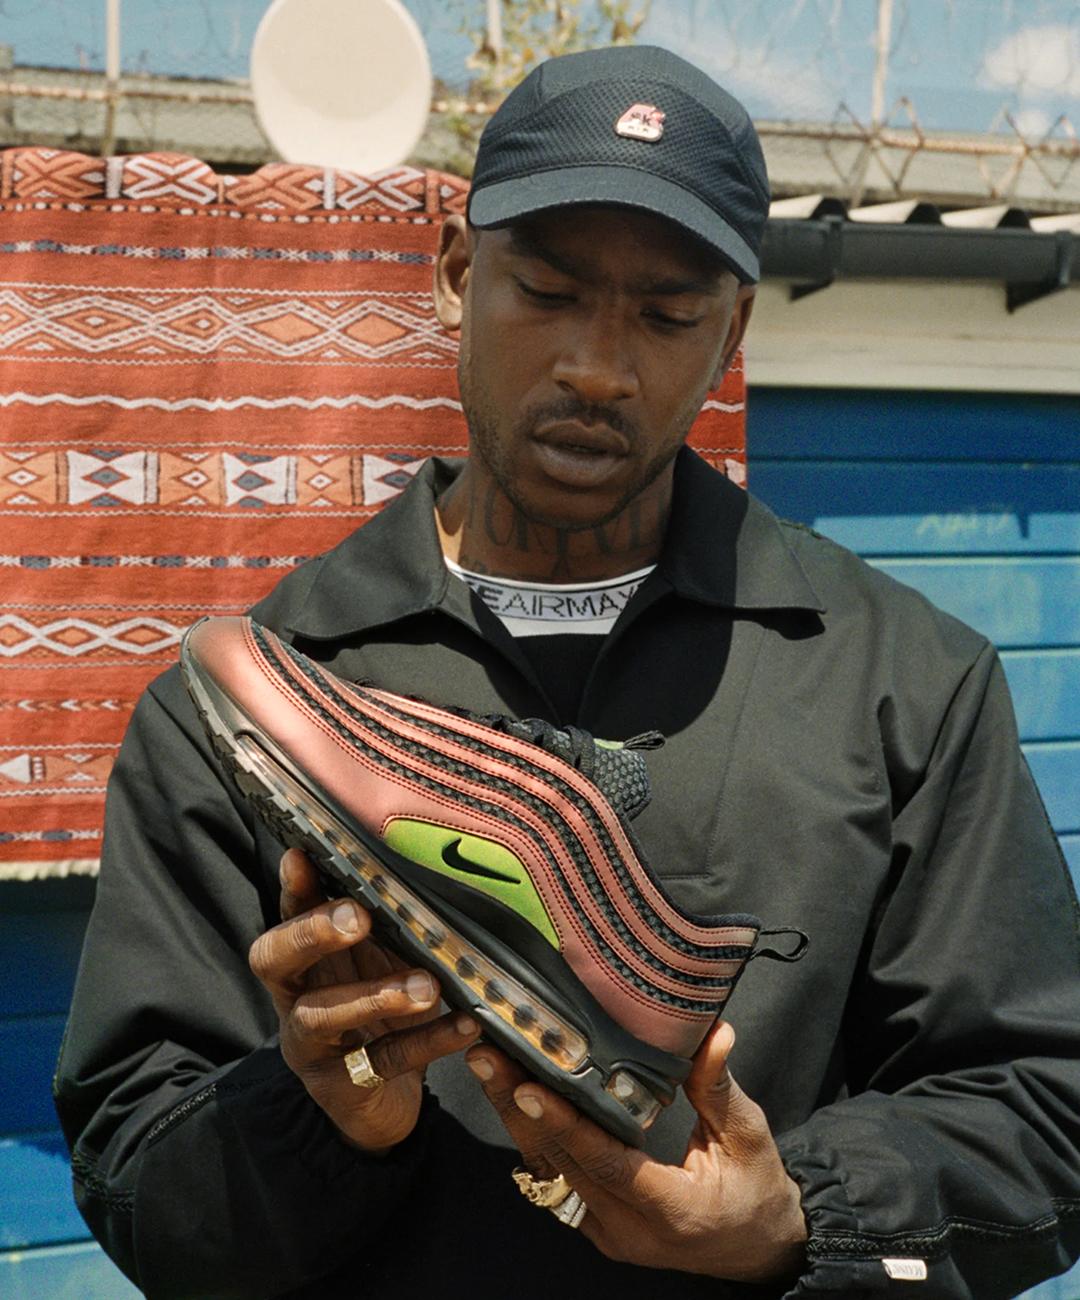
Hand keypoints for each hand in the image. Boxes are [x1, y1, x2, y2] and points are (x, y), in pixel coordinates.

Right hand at [249, 848, 480, 1152]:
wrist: (379, 1105)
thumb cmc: (380, 1016)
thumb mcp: (378, 967)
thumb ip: (383, 928)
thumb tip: (419, 869)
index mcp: (302, 963)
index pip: (286, 917)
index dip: (292, 888)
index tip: (302, 854)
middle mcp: (293, 1000)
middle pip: (274, 960)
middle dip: (311, 933)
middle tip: (356, 915)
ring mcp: (310, 1047)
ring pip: (320, 1015)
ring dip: (374, 995)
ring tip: (427, 984)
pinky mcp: (341, 1088)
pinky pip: (383, 1060)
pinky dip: (428, 1040)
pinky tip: (465, 1025)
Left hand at [467, 1020, 806, 1282]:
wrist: (758, 1251)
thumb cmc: (757, 1190)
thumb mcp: (748, 1137)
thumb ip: (719, 1088)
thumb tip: (715, 1031)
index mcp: (673, 1210)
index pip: (608, 1164)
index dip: (566, 1125)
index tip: (529, 1087)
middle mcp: (629, 1230)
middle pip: (562, 1164)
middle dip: (520, 1108)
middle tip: (487, 1055)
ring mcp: (608, 1232)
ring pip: (548, 1171)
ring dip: (515, 1118)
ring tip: (487, 1064)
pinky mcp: (596, 1225)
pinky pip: (555, 1179)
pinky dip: (532, 1135)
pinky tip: (510, 1094)